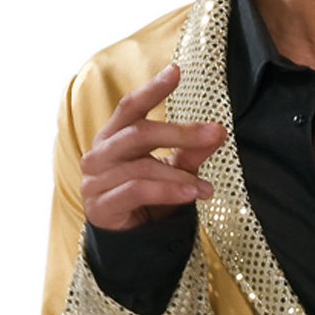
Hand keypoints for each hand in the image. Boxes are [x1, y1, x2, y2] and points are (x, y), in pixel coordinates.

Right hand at [81, 64, 224, 228]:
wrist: (128, 243)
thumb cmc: (147, 200)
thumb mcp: (173, 172)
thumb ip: (190, 152)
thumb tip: (219, 132)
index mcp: (113, 137)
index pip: (130, 106)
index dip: (152, 89)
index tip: (176, 71)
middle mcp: (99, 153)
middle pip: (140, 132)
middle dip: (180, 132)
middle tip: (216, 132)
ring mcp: (95, 179)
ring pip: (142, 166)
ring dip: (179, 175)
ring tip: (206, 187)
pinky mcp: (101, 205)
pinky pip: (137, 190)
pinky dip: (167, 191)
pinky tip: (191, 195)